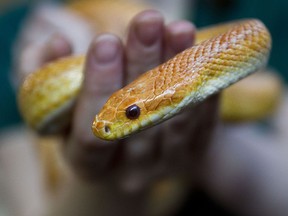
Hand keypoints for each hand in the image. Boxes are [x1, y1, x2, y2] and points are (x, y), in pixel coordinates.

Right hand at [61, 10, 218, 190]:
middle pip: (138, 120)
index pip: (91, 133)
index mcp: (88, 164)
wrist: (131, 152)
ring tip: (177, 29)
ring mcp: (164, 165)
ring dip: (177, 69)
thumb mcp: (58, 105)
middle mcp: (128, 171)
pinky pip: (201, 120)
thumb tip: (57, 44)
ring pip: (173, 117)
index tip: (105, 42)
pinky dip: (200, 86)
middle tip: (147, 22)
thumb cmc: (89, 120)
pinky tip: (198, 55)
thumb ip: (42, 74)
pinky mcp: (192, 154)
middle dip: (142, 65)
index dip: (98, 87)